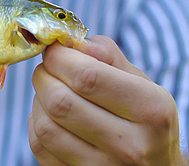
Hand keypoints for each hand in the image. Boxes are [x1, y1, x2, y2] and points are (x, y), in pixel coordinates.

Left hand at [29, 36, 186, 165]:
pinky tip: (50, 114)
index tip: (55, 48)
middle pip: (60, 101)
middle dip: (44, 75)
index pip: (86, 76)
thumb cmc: (146, 119)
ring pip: (45, 126)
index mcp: (151, 110)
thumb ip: (108, 56)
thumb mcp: (143, 83)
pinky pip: (40, 147)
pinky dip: (37, 123)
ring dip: (38, 99)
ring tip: (50, 89)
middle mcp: (130, 146)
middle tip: (49, 67)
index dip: (60, 56)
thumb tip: (72, 41)